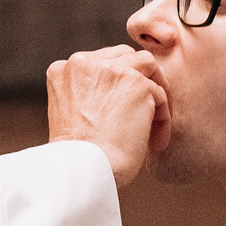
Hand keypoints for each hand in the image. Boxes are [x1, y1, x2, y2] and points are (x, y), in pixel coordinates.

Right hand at [47, 45, 165, 188]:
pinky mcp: (136, 83)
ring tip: (154, 124)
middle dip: (138, 81)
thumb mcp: (71, 111)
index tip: (122, 109)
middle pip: (124, 57)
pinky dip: (162, 119)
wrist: (83, 169)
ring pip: (148, 66)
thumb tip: (119, 90)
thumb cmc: (78, 153)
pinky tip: (155, 142)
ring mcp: (110, 70)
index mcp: (62, 69)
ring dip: (154, 94)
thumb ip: (88, 91)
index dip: (117, 83)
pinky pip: (160, 93)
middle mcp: (83, 63)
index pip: (100, 62)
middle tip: (145, 112)